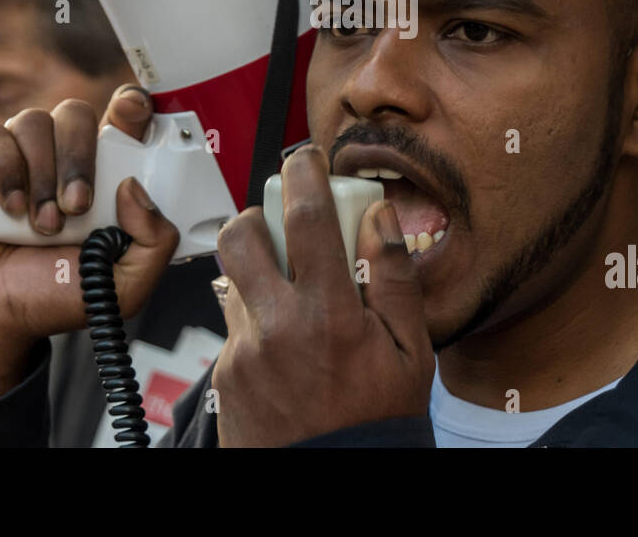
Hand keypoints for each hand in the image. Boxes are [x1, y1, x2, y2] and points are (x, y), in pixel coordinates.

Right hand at [0, 85, 178, 417]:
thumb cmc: (49, 297)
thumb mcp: (123, 288)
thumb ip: (154, 243)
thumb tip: (135, 187)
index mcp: (102, 176)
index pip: (123, 118)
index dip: (131, 106)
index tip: (133, 112)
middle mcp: (60, 158)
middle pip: (75, 114)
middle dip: (79, 158)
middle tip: (77, 207)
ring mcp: (17, 156)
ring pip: (34, 122)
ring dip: (41, 174)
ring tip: (41, 225)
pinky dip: (4, 171)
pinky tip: (9, 211)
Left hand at [211, 144, 433, 445]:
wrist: (331, 480)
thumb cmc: (377, 421)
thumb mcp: (412, 352)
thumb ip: (394, 279)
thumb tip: (379, 218)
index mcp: (330, 314)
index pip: (307, 218)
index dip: (304, 174)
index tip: (306, 158)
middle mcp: (278, 327)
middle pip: (241, 236)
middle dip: (257, 214)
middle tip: (282, 223)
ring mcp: (244, 352)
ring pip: (234, 280)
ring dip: (258, 270)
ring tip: (292, 293)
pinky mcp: (224, 375)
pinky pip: (234, 325)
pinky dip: (258, 319)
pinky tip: (287, 343)